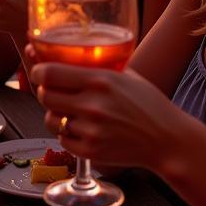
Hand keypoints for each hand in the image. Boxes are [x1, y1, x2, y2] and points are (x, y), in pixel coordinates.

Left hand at [31, 62, 180, 172]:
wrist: (168, 140)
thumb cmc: (148, 104)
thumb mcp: (126, 76)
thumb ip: (96, 67)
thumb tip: (64, 54)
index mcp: (100, 80)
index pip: (49, 73)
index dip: (37, 71)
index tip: (38, 72)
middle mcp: (92, 105)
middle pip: (45, 96)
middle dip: (45, 92)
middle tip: (54, 92)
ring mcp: (91, 130)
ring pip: (51, 120)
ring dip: (55, 115)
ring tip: (70, 112)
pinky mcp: (91, 151)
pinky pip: (62, 140)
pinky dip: (67, 134)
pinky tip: (82, 129)